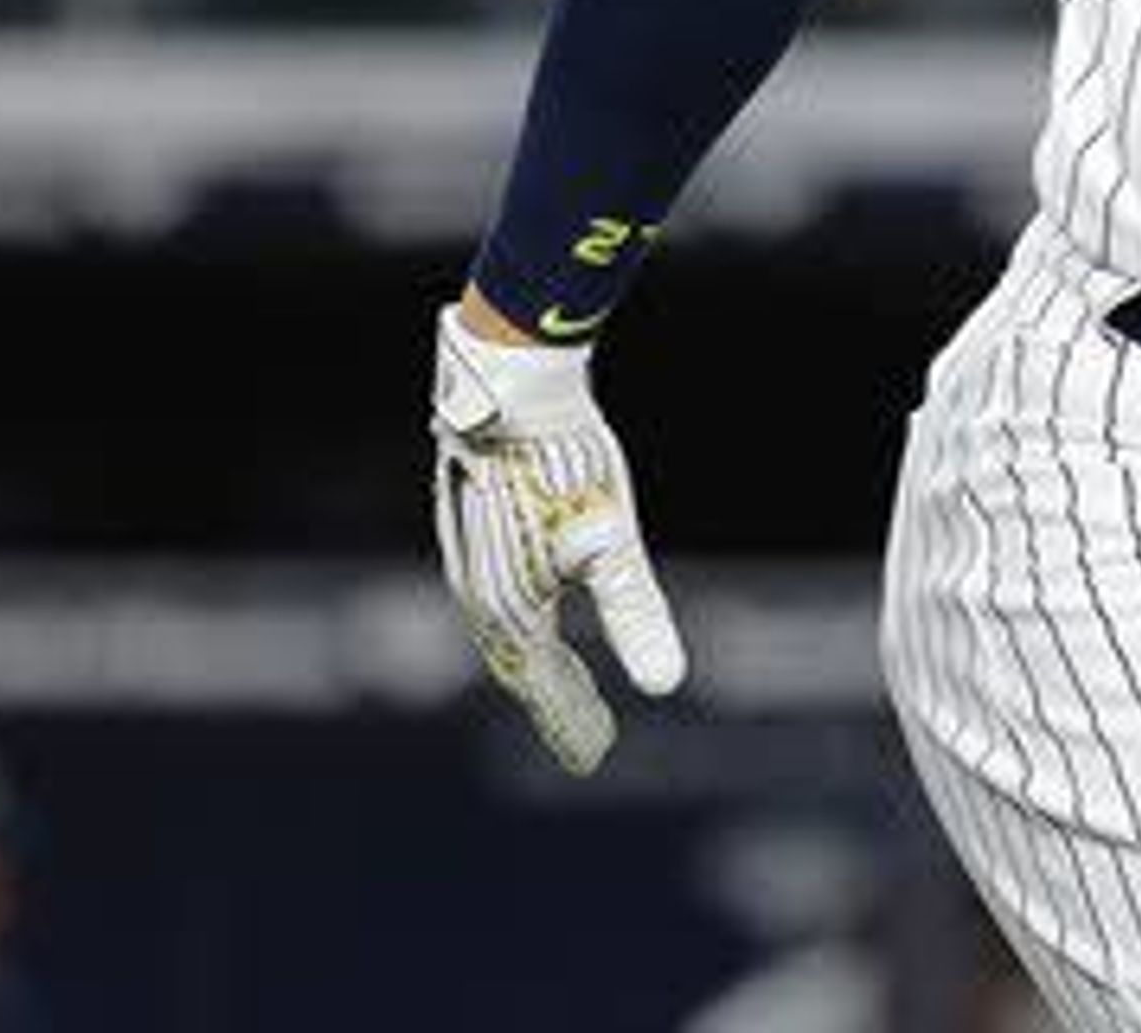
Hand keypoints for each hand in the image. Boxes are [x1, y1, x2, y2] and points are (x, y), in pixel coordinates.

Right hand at [430, 305, 688, 771]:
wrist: (514, 384)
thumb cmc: (564, 463)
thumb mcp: (611, 544)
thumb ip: (636, 616)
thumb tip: (668, 686)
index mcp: (508, 609)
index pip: (545, 685)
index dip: (572, 720)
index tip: (595, 755)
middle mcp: (480, 591)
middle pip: (523, 664)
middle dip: (558, 700)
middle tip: (592, 735)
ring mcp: (473, 555)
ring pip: (508, 629)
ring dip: (540, 663)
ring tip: (567, 683)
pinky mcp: (477, 520)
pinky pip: (501, 591)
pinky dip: (526, 619)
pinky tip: (543, 610)